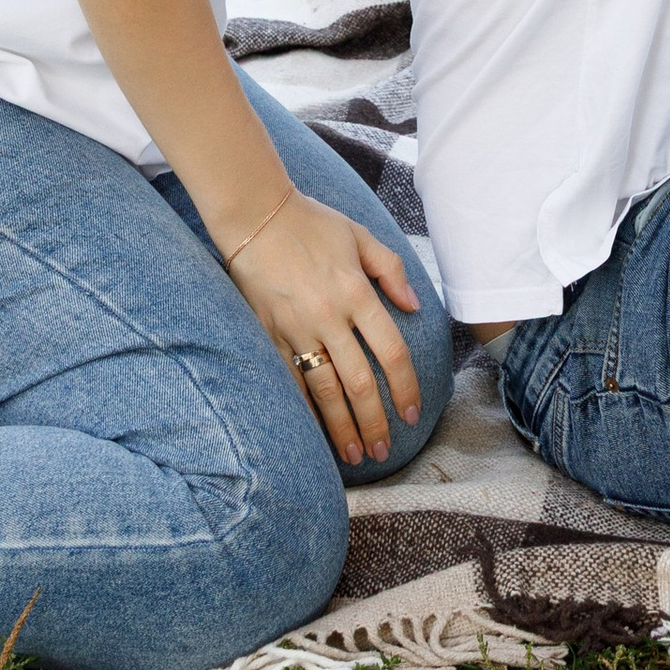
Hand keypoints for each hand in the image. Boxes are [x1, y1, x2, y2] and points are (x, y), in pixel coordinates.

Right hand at [226, 189, 423, 465]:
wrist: (256, 214)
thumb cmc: (312, 222)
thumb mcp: (360, 235)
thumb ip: (391, 270)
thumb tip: (414, 306)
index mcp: (356, 292)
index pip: (390, 351)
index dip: (404, 386)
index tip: (411, 412)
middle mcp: (329, 316)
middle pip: (359, 382)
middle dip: (374, 422)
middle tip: (385, 450)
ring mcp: (296, 328)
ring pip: (324, 390)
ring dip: (342, 427)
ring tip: (355, 455)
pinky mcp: (268, 333)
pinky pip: (288, 380)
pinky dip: (302, 410)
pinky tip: (312, 434)